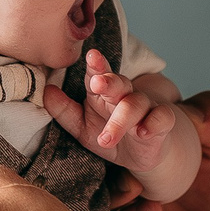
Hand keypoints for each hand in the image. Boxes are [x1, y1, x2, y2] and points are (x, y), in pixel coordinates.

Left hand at [43, 51, 179, 172]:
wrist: (144, 153)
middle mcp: (125, 94)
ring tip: (106, 137)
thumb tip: (46, 92)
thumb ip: (65, 111)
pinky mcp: (162, 122)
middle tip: (97, 83)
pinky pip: (162, 118)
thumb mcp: (82, 128)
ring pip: (136, 104)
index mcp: (104, 92)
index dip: (96, 65)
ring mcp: (146, 107)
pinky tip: (144, 132)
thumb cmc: (110, 134)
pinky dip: (154, 124)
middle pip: (119, 83)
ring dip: (121, 120)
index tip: (91, 56)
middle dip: (109, 81)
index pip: (99, 74)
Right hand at [102, 92, 209, 210]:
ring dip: (113, 187)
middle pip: (97, 148)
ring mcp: (126, 209)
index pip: (120, 112)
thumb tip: (182, 111)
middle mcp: (129, 171)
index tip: (100, 76)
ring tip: (133, 187)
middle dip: (97, 134)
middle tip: (108, 135)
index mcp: (147, 141)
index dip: (108, 91)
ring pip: (94, 194)